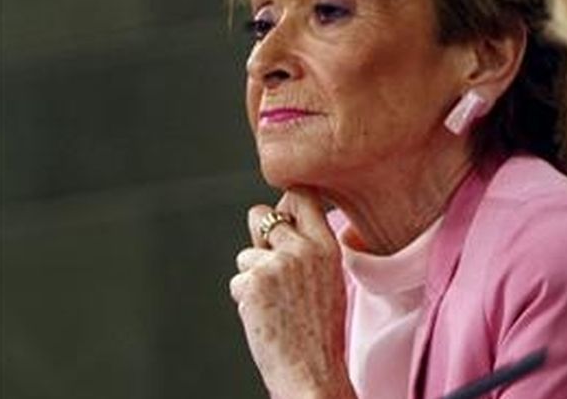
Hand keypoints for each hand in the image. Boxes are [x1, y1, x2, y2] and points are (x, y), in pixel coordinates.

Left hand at [229, 188, 354, 398]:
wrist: (312, 370)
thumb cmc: (319, 332)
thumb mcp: (329, 280)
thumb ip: (308, 250)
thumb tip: (276, 220)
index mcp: (327, 246)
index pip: (302, 196)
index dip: (285, 201)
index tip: (282, 212)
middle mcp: (304, 248)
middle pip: (263, 215)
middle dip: (256, 234)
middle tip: (266, 263)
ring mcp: (278, 263)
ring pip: (245, 256)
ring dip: (251, 278)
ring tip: (275, 305)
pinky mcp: (254, 282)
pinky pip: (237, 282)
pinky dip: (245, 300)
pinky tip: (264, 317)